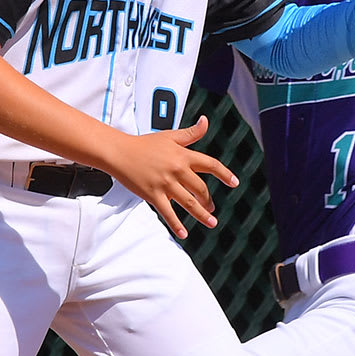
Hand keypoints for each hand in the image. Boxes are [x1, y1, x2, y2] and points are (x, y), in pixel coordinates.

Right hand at [101, 115, 237, 238]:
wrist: (119, 152)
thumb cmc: (144, 144)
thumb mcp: (170, 136)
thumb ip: (191, 133)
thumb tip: (206, 121)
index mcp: (183, 155)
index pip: (210, 165)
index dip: (225, 174)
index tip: (234, 182)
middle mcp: (177, 170)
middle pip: (201, 188)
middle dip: (209, 200)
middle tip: (212, 208)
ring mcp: (165, 184)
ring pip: (189, 203)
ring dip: (202, 215)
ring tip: (212, 223)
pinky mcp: (152, 195)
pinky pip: (167, 212)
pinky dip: (176, 224)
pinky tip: (184, 233)